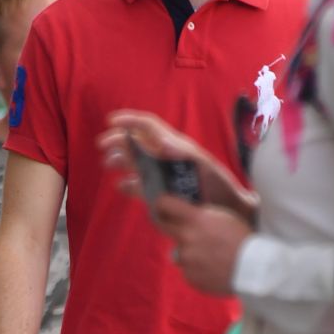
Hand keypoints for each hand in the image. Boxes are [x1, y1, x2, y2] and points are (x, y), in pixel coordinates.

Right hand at [99, 110, 256, 219]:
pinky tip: (121, 186)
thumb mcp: (204, 167)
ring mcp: (165, 175)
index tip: (112, 121)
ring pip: (137, 163)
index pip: (149, 126)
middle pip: (138, 143)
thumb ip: (183, 153)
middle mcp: (167, 158)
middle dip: (119, 141)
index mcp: (176, 146)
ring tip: (108, 163)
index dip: (130, 121)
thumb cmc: (221, 187)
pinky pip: (142, 186)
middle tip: (102, 145)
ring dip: (121, 160)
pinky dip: (130, 184)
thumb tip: (162, 141)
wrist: (231, 212)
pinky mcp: (164, 194)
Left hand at [154, 196, 250, 296]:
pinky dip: (197, 269)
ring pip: (178, 252)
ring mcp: (186, 259)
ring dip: (189, 251)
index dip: (162, 203)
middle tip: (174, 224)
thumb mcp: (223, 216)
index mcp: (196, 219)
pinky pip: (188, 270)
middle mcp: (186, 238)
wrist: (255, 268)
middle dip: (167, 223)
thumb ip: (200, 215)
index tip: (162, 204)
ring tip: (210, 254)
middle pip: (163, 226)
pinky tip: (213, 268)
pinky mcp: (190, 277)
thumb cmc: (243, 239)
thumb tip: (183, 215)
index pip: (164, 204)